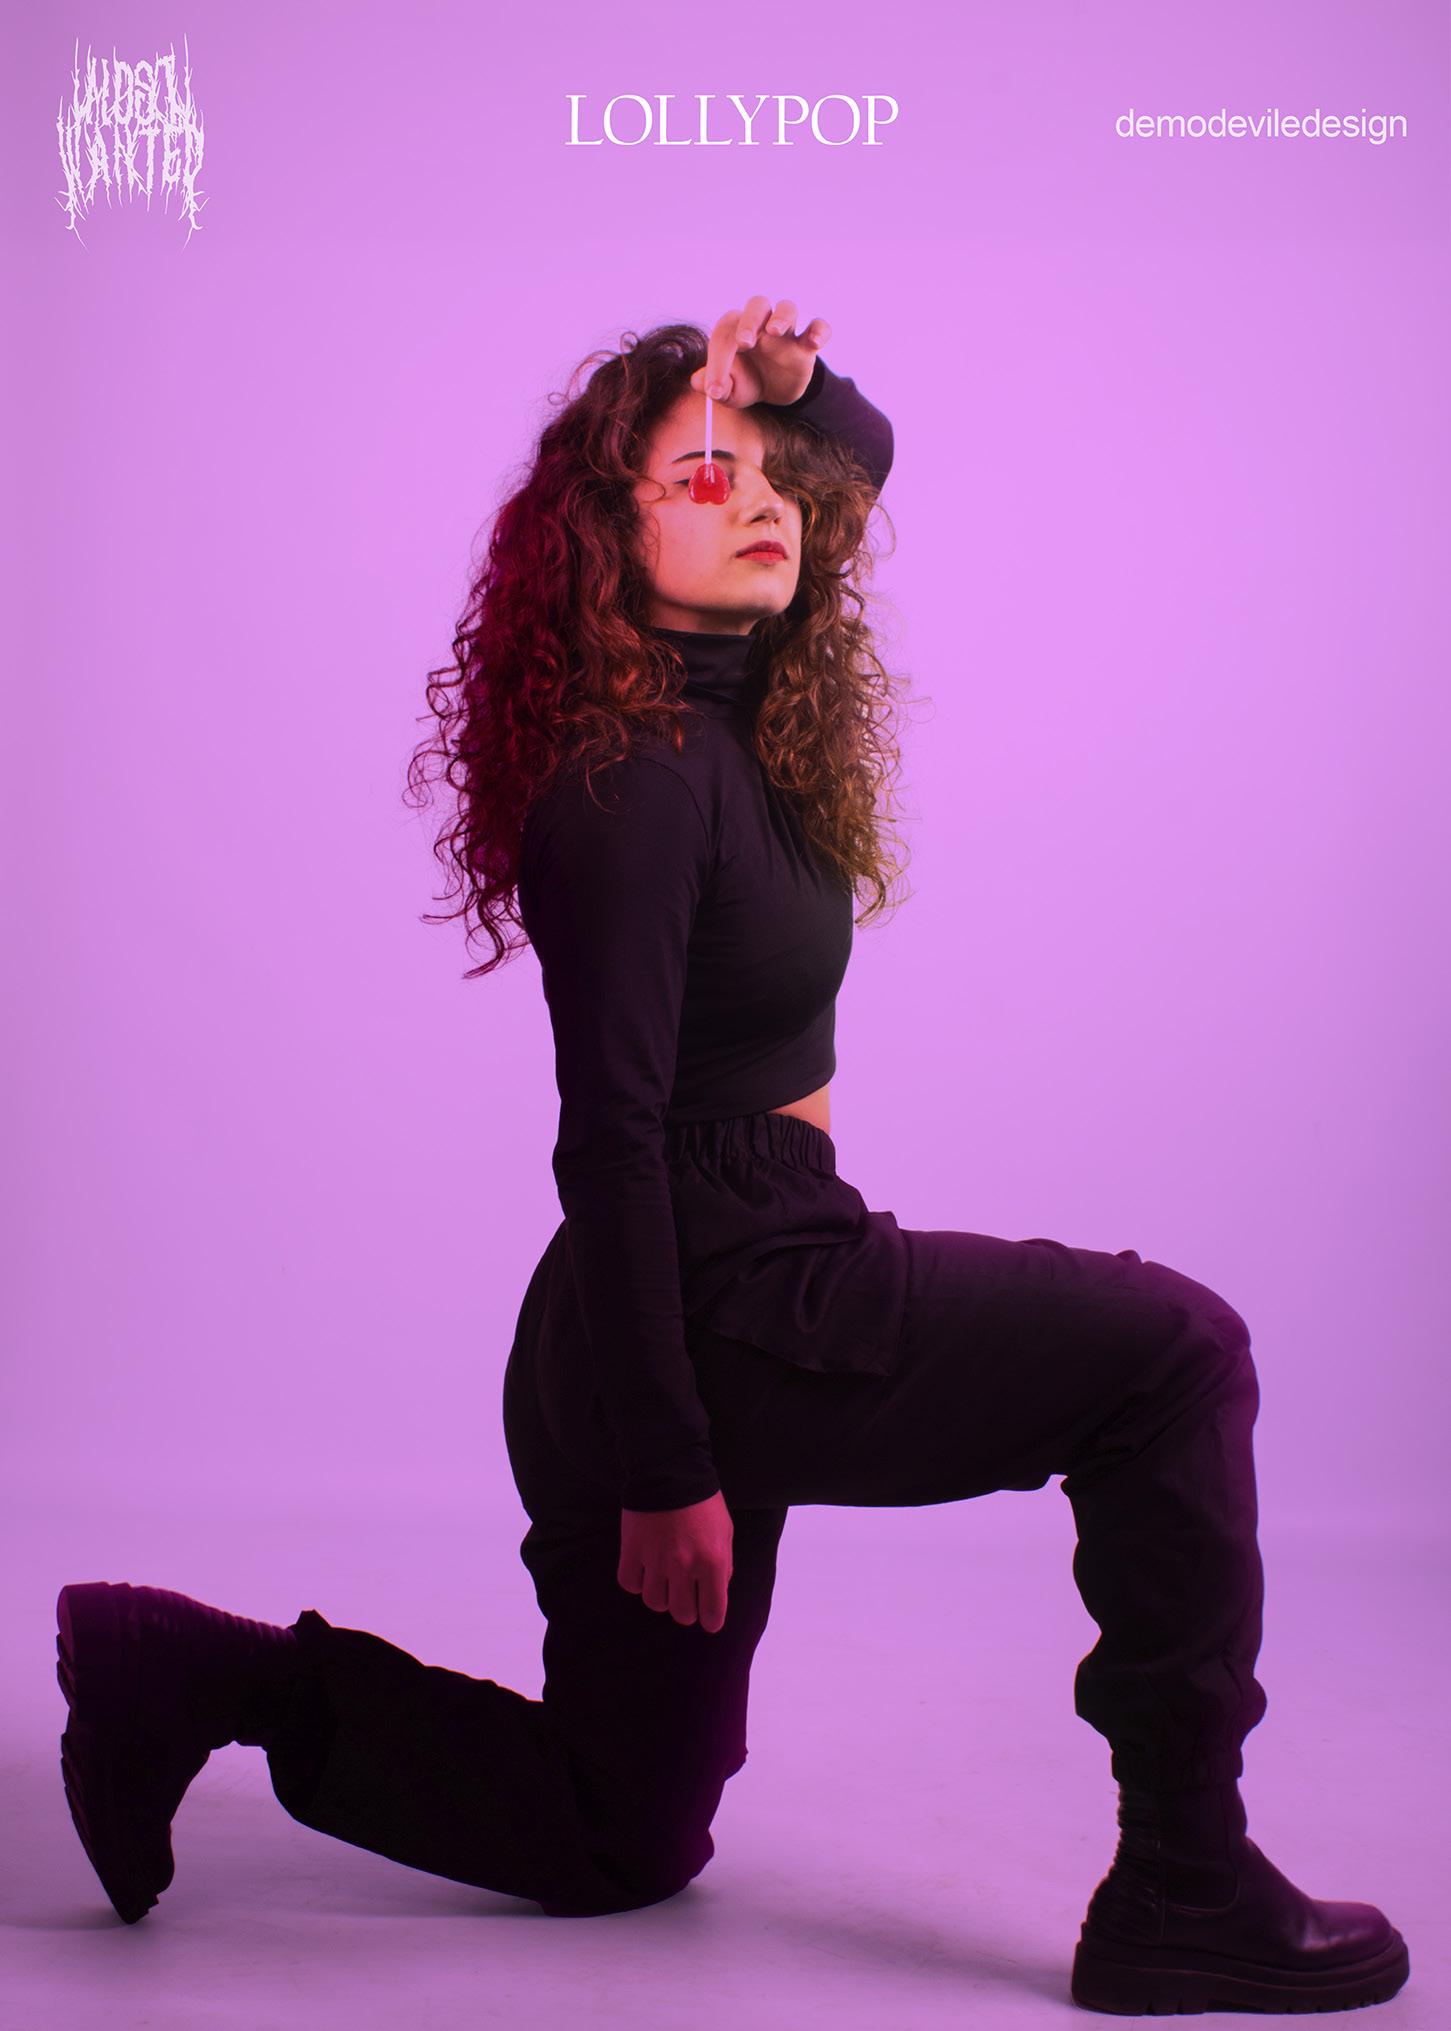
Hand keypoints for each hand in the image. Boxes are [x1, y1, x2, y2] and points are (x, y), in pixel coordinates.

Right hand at [619, 1488, 733, 1632]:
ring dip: (662, 1595)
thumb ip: (724, 1565)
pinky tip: (645, 1570)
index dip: (711, 1620)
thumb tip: (717, 1591)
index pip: (713, 1615)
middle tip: (687, 1595)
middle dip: (687, 1609)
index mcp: (713, 1562)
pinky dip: (638, 1582)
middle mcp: (684, 1567)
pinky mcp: (631, 1550)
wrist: (670, 1470)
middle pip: (682, 1614)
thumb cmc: (703, 1502)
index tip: (709, 1617)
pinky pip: (631, 1584)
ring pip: (655, 1603)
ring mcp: (655, 1560)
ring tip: (665, 1579)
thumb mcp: (725, 1532)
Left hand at [689, 297, 830, 410]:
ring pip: (787, 308)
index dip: (718, 360)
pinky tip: (814, 342)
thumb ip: (713, 385)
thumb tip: (698, 382)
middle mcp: (761, 324)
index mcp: (736, 330)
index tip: (716, 389)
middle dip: (750, 320)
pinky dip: (819, 330)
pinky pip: (819, 327)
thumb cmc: (745, 382)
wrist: (773, 393)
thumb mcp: (729, 391)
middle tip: (744, 342)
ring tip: (776, 331)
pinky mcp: (806, 346)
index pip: (726, 334)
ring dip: (782, 316)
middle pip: (758, 305)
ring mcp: (786, 333)